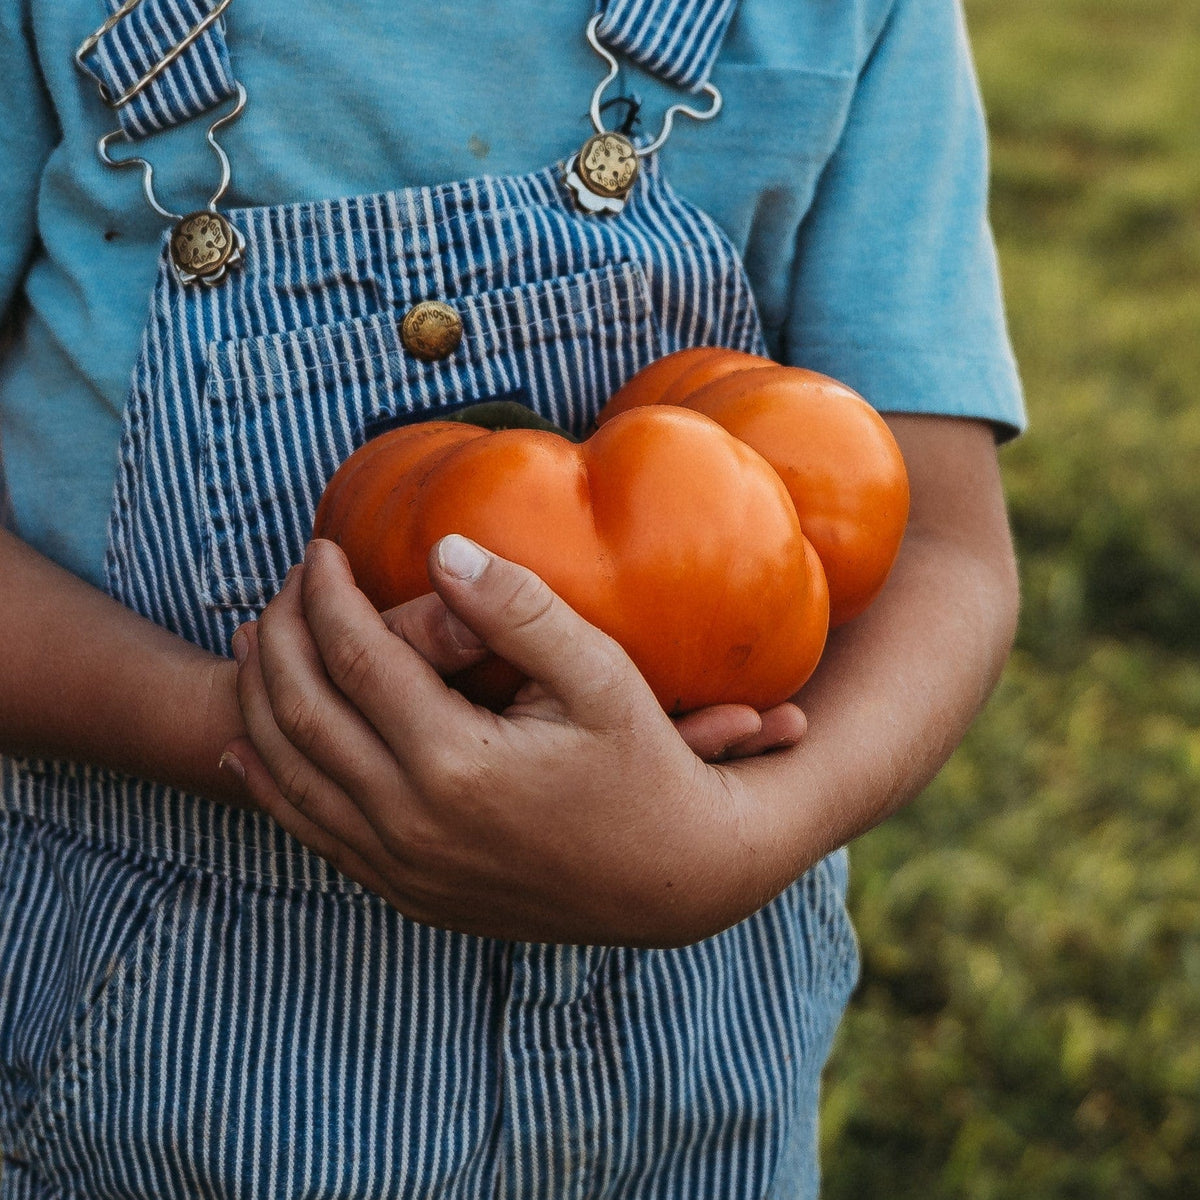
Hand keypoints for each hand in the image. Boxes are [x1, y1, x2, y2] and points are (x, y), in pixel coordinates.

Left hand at [223, 538, 787, 945]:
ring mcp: (403, 867)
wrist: (671, 881)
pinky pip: (312, 833)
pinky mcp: (407, 891)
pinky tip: (249, 751)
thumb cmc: (646, 765)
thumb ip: (518, 608)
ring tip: (253, 644)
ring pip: (292, 775)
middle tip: (284, 587)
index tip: (320, 551)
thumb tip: (442, 549)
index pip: (356, 655)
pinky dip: (270, 784)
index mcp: (457, 761)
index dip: (327, 594)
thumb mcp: (600, 675)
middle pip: (304, 712)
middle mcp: (413, 822)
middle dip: (281, 637)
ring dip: (260, 702)